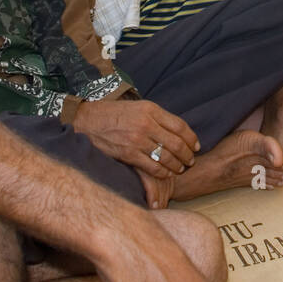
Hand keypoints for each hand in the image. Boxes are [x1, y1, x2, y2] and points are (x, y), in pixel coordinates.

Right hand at [73, 99, 199, 177]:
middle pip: (177, 143)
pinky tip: (166, 173)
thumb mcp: (138, 107)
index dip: (192, 138)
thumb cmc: (113, 114)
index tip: (196, 146)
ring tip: (180, 169)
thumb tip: (178, 131)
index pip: (180, 126)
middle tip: (191, 161)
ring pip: (167, 157)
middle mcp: (146, 124)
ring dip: (177, 166)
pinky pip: (153, 167)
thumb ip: (157, 117)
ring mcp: (137, 140)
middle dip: (187, 155)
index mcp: (150, 109)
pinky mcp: (128, 154)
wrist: (86, 121)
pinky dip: (164, 172)